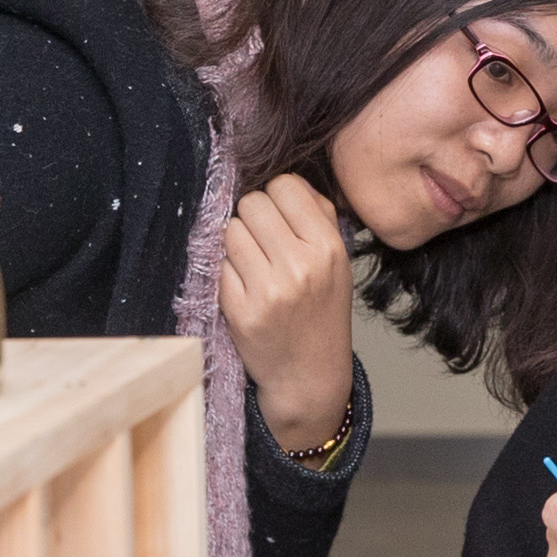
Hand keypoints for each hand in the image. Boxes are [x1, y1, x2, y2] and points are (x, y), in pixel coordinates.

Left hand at [220, 172, 357, 460]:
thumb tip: (283, 181)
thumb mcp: (338, 262)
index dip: (277, 198)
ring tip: (252, 264)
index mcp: (329, 247)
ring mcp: (268, 290)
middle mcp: (300, 266)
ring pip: (230, 230)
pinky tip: (243, 287)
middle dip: (252, 218)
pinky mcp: (240, 310)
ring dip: (236, 242)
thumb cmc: (322, 312)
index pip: (285, 186)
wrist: (310, 375)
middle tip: (261, 241)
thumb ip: (318, 214)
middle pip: (252, 203)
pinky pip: (218, 264)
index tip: (279, 217)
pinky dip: (226, 271)